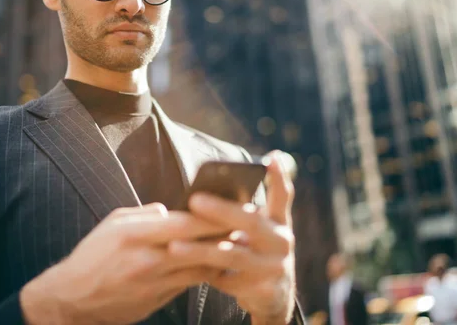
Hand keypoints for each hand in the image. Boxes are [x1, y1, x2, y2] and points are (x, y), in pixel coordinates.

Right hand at [20, 203, 230, 324]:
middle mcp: (148, 260)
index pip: (184, 223)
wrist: (73, 300)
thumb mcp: (112, 224)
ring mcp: (155, 283)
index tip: (233, 207)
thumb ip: (144, 214)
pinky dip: (206, 271)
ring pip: (200, 269)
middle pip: (198, 246)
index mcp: (135, 235)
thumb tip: (171, 210)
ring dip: (222, 256)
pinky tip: (218, 262)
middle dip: (226, 235)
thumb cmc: (91, 256)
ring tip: (241, 243)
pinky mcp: (159, 300)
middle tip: (247, 225)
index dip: (213, 216)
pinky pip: (190, 284)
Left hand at [168, 151, 295, 324]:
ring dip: (201, 250)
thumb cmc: (254, 253)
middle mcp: (282, 242)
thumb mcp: (255, 234)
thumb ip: (240, 216)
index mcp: (279, 222)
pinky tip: (183, 269)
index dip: (279, 176)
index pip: (282, 195)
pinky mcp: (264, 290)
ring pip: (233, 255)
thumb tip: (198, 199)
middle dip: (222, 211)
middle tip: (194, 200)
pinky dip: (204, 273)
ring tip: (174, 245)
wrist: (272, 297)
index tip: (270, 158)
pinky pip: (227, 279)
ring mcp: (275, 267)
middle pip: (252, 222)